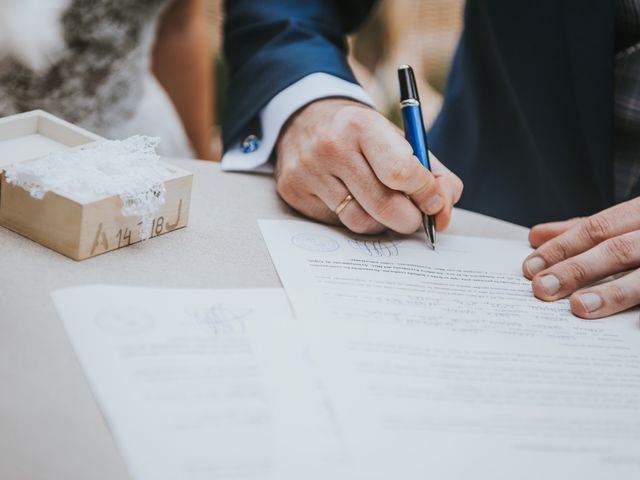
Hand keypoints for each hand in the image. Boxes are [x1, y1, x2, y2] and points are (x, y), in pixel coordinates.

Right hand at [275, 98, 462, 234]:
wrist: (307, 120)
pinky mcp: (294, 191)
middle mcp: (331, 147)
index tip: (431, 201)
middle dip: (409, 219)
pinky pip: (337, 224)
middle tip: (414, 217)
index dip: (425, 194)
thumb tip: (442, 215)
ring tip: (382, 206)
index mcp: (363, 125)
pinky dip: (354, 219)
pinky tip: (352, 201)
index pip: (401, 172)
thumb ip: (435, 175)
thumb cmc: (364, 137)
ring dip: (382, 223)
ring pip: (361, 222)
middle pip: (384, 205)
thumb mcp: (401, 140)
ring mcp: (308, 171)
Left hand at [522, 198, 639, 318]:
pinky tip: (631, 328)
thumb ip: (587, 230)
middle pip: (618, 249)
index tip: (530, 267)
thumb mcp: (631, 220)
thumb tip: (538, 235)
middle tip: (542, 288)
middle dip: (577, 268)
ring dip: (614, 292)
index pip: (597, 227)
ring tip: (580, 307)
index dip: (562, 247)